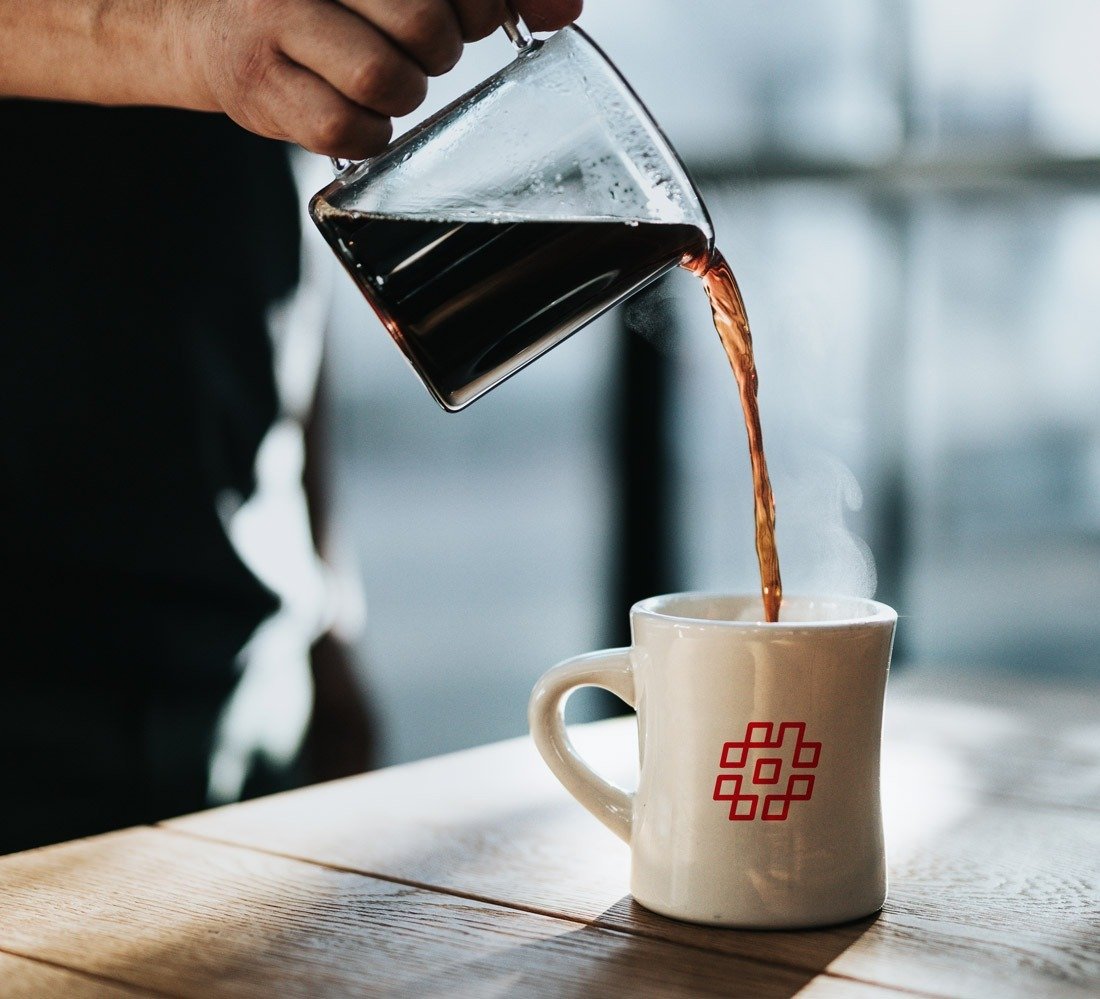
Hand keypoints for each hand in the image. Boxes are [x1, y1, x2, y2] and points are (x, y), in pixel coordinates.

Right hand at [176, 0, 583, 157]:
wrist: (208, 21)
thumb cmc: (325, 2)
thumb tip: (564, 10)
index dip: (483, 5)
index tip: (472, 15)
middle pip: (422, 23)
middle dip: (439, 49)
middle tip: (419, 49)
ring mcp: (273, 19)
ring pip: (386, 80)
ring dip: (404, 94)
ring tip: (381, 77)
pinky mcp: (257, 84)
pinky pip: (347, 131)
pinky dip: (369, 135)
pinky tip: (356, 112)